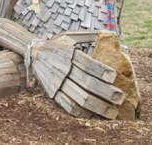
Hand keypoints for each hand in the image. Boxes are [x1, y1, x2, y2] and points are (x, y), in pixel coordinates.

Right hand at [0, 18, 123, 118]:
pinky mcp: (53, 94)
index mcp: (68, 54)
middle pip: (86, 83)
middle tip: (120, 98)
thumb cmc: (57, 44)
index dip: (100, 70)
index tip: (113, 76)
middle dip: (105, 92)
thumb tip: (111, 35)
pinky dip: (82, 113)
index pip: (86, 64)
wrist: (32, 54)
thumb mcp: (70, 35)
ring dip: (97, 107)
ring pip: (79, 98)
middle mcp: (62, 69)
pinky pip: (68, 107)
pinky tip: (95, 115)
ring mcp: (57, 83)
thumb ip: (90, 35)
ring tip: (112, 112)